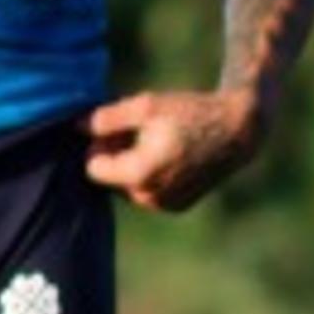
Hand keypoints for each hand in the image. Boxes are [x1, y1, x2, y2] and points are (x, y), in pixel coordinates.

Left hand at [85, 86, 263, 213]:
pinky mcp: (176, 207)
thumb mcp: (145, 106)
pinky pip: (148, 193)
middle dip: (116, 156)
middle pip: (110, 179)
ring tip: (156, 141)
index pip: (93, 168)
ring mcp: (164, 206)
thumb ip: (106, 118)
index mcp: (138, 174)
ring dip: (133, 166)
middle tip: (139, 131)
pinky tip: (170, 155)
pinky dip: (151, 176)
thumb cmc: (190, 114)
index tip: (118, 129)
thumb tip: (76, 127)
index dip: (100, 145)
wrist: (237, 133)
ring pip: (128, 187)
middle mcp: (149, 198)